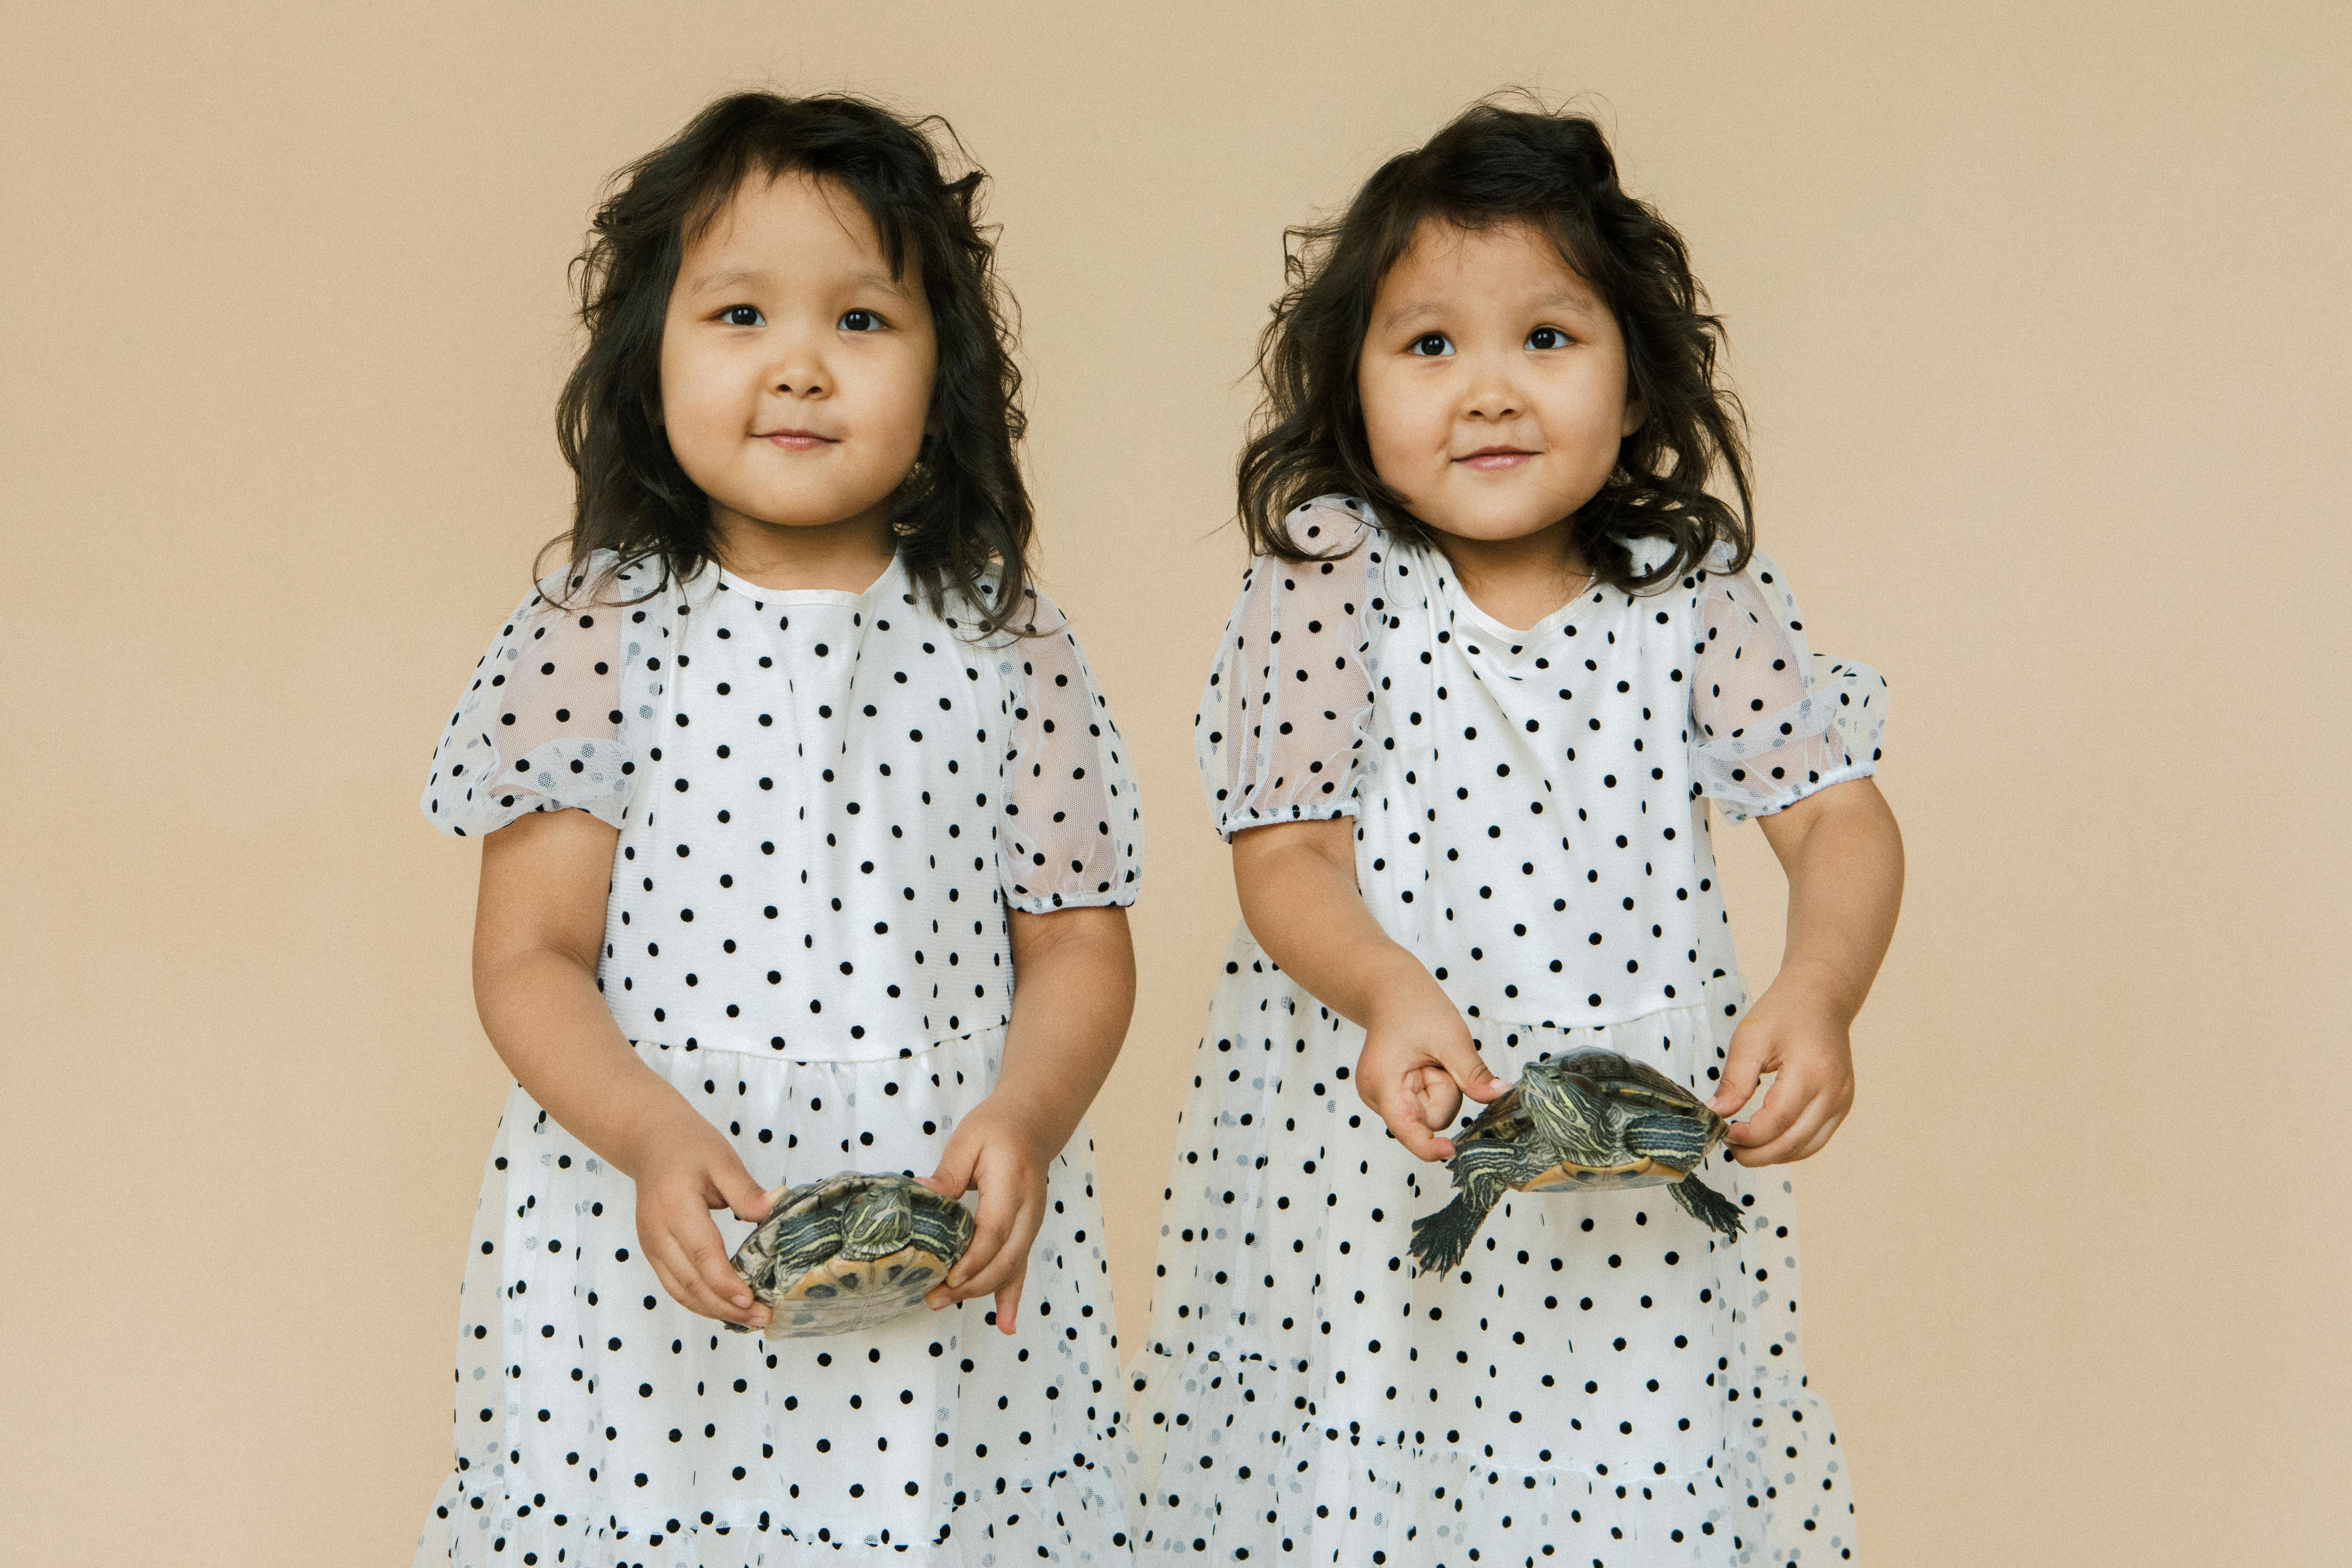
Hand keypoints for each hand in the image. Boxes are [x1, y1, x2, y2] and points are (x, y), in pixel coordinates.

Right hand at [631, 1115, 776, 1329]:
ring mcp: (651, 1246)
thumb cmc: (690, 1147)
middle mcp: (657, 1232)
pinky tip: (727, 1309)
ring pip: (681, 1291)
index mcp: (675, 1206)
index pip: (701, 1253)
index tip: (751, 1300)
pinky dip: (700, 1302)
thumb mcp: (722, 1159)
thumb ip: (745, 1189)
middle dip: (727, 1307)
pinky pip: (675, 1286)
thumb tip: (773, 1207)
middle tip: (763, 1318)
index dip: (725, 1282)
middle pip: (691, 1282)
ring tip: (751, 1320)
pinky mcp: (653, 1252)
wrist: (650, 1142)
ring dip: (715, 1311)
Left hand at [917, 1096, 1050, 1333]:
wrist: (1031, 1125)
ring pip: (1012, 1268)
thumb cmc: (996, 1130)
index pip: (994, 1232)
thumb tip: (919, 1192)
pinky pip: (1020, 1269)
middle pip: (1005, 1259)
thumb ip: (947, 1173)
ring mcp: (1030, 1225)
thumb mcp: (967, 1142)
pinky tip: (1006, 1325)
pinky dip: (1012, 1298)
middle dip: (971, 1285)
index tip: (948, 1278)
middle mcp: (1028, 1211)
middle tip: (934, 1297)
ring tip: (945, 1305)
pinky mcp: (1026, 1233)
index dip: (972, 1260)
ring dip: (981, 1293)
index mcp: (1012, 1186)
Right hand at [1357, 967, 1505, 1160]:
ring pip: (1429, 1116)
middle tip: (1439, 1063)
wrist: (1392, 993)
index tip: (1451, 1151)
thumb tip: (1499, 1096)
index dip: (1427, 1146)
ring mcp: (1383, 1099)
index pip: (1405, 1128)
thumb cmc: (1414, 1008)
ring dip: (1441, 1092)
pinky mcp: (1394, 1098)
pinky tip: (1426, 1068)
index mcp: (1382, 1082)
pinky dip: (1435, 1090)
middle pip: (1425, 1122)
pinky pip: (1426, 1108)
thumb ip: (1472, 1072)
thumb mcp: (1451, 1037)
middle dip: (1445, 1096)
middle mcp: (1376, 1097)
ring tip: (1432, 1060)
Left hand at [1709, 975, 1856, 1164]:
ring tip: (1744, 1146)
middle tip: (1728, 1147)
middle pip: (1793, 1142)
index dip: (1748, 1136)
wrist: (1821, 998)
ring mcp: (1842, 1101)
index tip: (1723, 1132)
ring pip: (1806, 1147)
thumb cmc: (1784, 1012)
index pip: (1778, 1121)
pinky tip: (1767, 1140)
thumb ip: (1734, 1080)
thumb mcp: (1750, 1039)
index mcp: (1811, 1072)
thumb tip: (1715, 1113)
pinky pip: (1816, 1139)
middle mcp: (1834, 1092)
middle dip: (1757, 1153)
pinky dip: (1791, 1147)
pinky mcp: (1842, 1105)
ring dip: (1773, 1155)